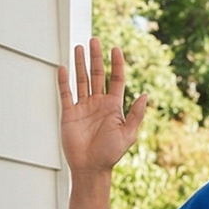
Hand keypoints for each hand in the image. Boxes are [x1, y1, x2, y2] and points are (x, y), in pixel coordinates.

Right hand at [57, 38, 147, 175]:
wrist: (91, 168)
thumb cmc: (111, 154)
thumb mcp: (128, 134)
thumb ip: (136, 114)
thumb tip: (145, 95)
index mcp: (113, 106)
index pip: (116, 79)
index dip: (116, 64)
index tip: (115, 48)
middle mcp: (98, 103)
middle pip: (97, 75)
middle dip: (96, 57)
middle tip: (94, 40)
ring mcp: (83, 107)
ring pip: (81, 80)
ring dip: (80, 64)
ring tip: (78, 47)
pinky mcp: (69, 114)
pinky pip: (66, 94)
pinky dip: (64, 81)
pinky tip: (63, 67)